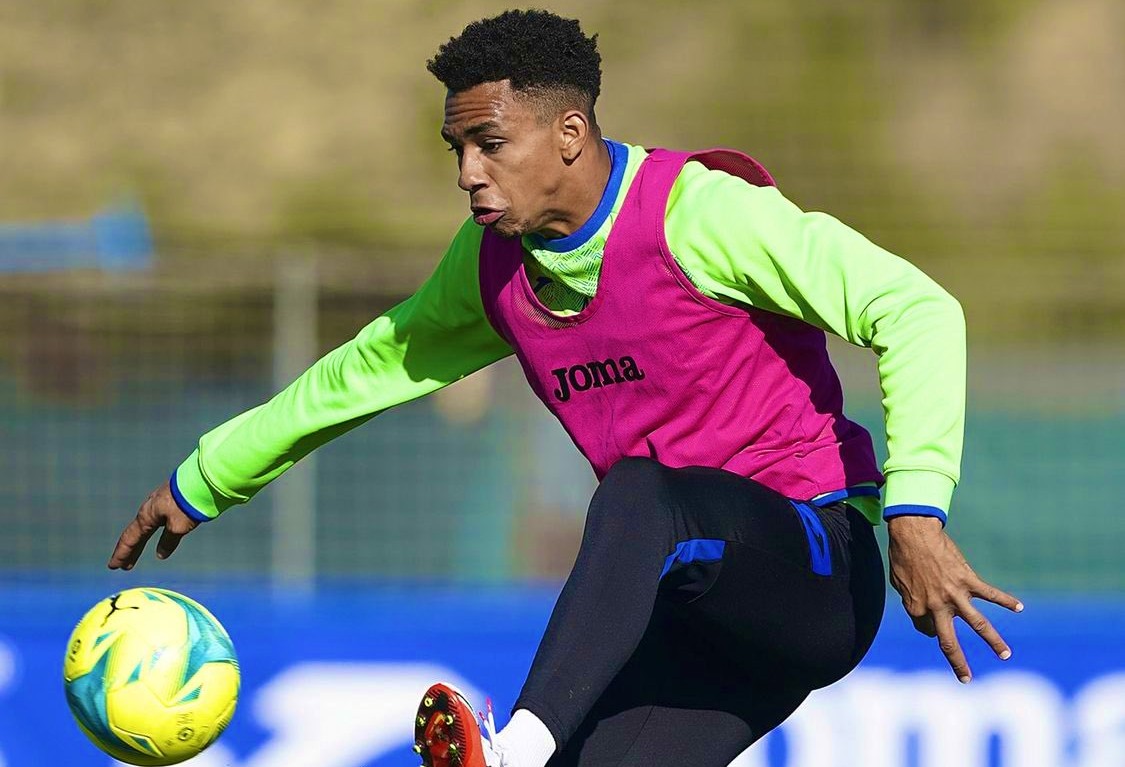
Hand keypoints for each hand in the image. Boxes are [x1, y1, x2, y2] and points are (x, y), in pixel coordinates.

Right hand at [108, 482, 199, 569]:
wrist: (202, 479)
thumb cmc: (187, 503)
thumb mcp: (178, 526)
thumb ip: (168, 540)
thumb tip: (160, 554)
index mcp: (147, 515)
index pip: (130, 538)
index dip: (122, 553)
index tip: (113, 567)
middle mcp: (150, 509)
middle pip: (136, 534)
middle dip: (130, 551)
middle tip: (124, 567)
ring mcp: (160, 503)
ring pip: (146, 527)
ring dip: (140, 542)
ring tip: (135, 554)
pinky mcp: (172, 500)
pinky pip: (157, 520)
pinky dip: (152, 531)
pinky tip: (158, 533)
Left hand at [887, 515, 1022, 682]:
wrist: (913, 533)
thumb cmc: (902, 556)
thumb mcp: (899, 583)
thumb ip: (911, 600)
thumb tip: (922, 613)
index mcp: (916, 609)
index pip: (926, 629)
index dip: (929, 626)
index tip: (932, 622)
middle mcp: (936, 607)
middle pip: (949, 641)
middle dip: (958, 663)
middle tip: (966, 679)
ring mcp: (954, 595)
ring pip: (978, 624)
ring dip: (993, 641)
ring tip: (1005, 655)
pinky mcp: (968, 580)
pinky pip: (990, 593)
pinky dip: (1006, 600)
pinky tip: (1019, 607)